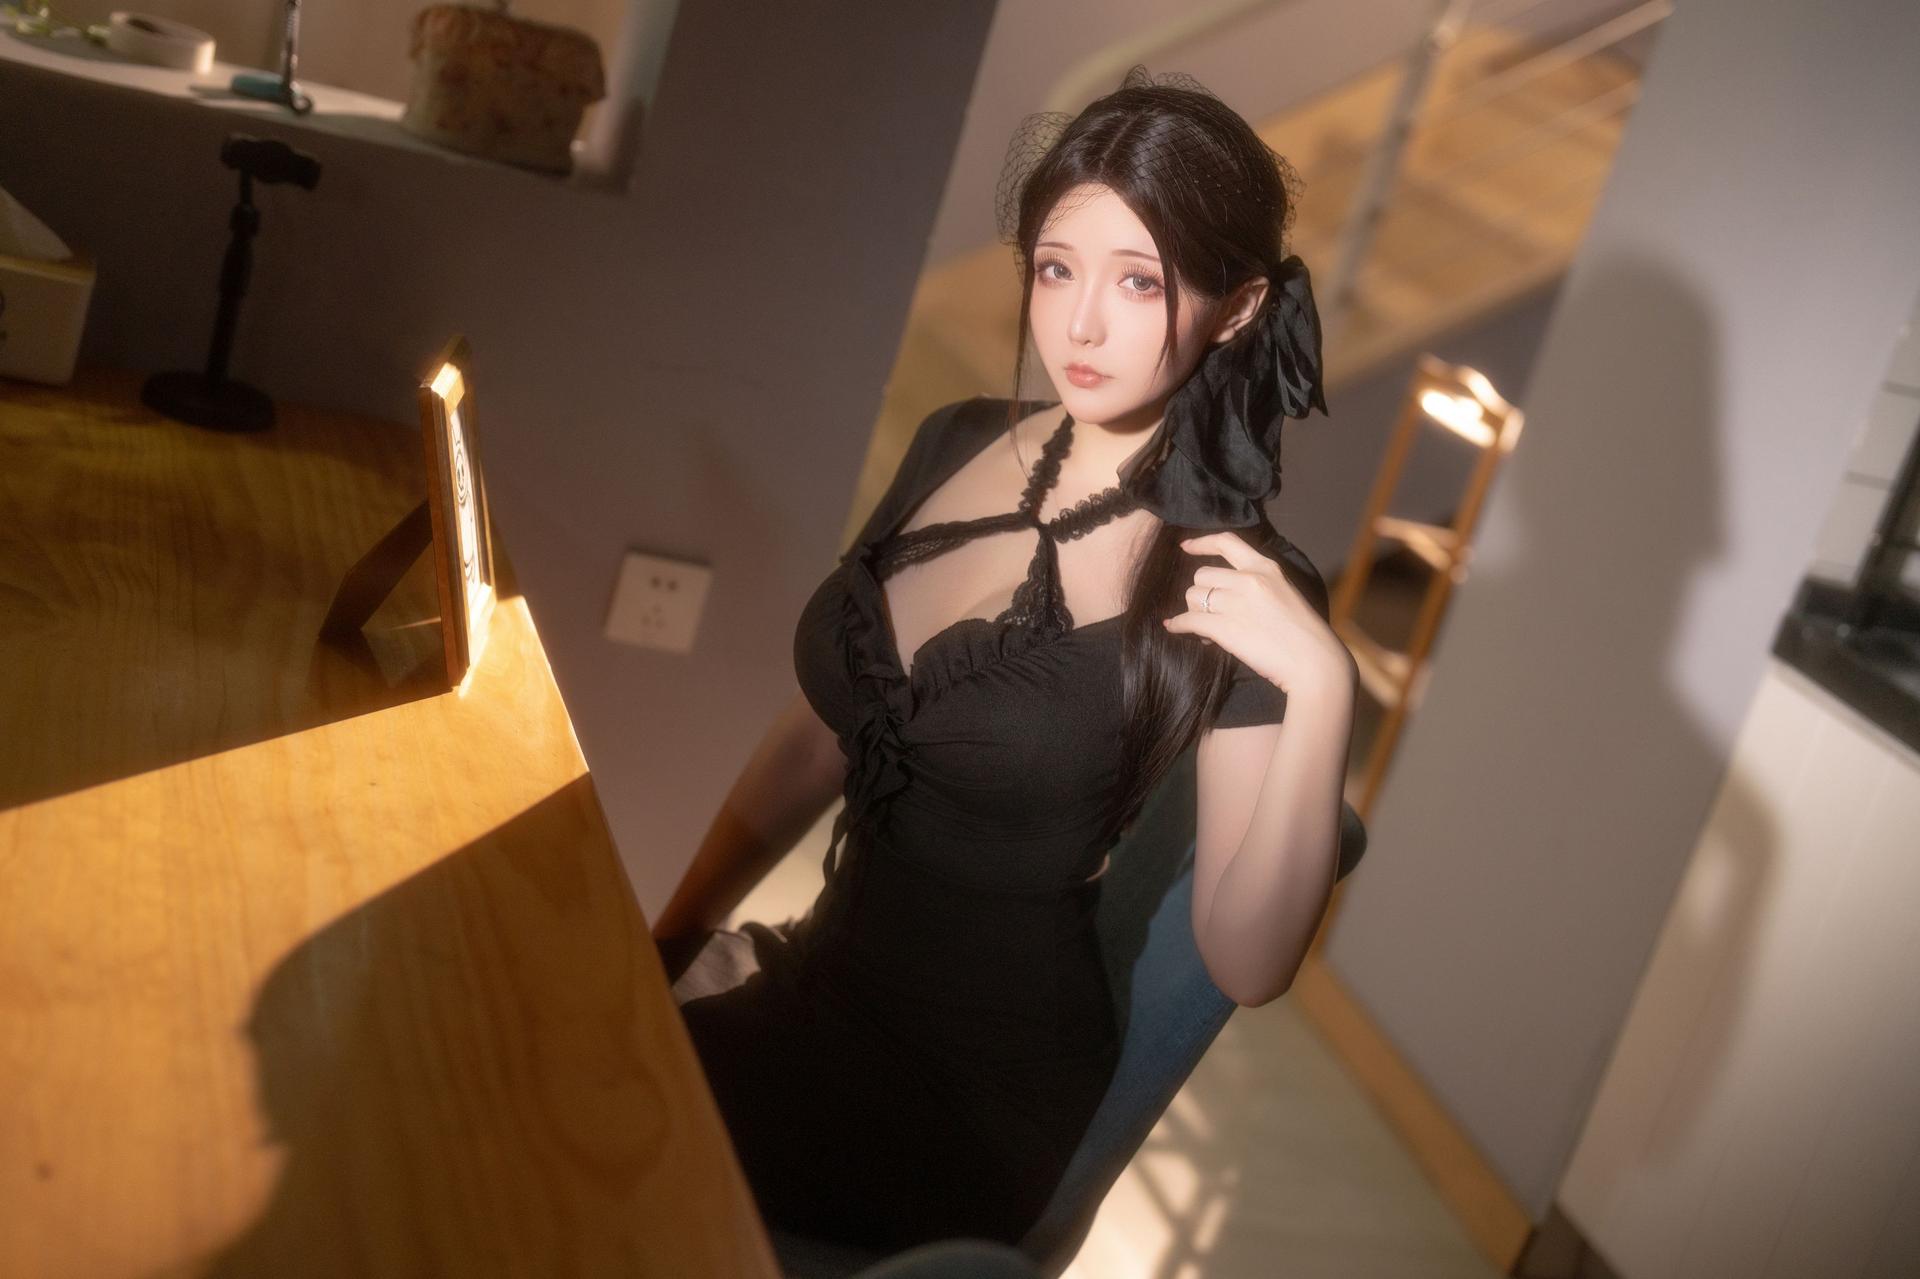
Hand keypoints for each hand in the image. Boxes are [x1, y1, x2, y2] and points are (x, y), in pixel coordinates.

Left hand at [1164, 530, 1351, 695]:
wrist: (1314, 663)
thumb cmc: (1305, 635)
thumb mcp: (1285, 593)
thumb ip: (1259, 585)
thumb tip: (1227, 592)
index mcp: (1266, 567)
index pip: (1226, 541)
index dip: (1201, 543)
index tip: (1184, 547)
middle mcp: (1248, 579)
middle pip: (1202, 575)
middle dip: (1200, 594)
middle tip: (1211, 614)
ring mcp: (1235, 602)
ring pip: (1193, 597)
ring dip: (1194, 612)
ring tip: (1209, 631)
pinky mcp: (1224, 627)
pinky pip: (1188, 620)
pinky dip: (1177, 625)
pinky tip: (1174, 628)